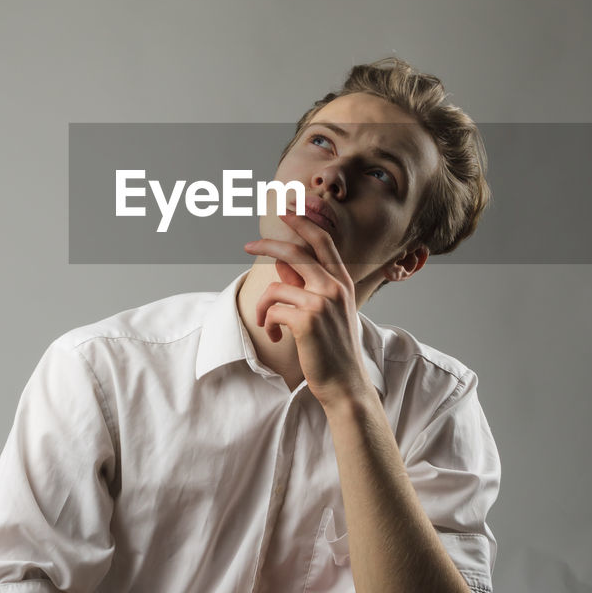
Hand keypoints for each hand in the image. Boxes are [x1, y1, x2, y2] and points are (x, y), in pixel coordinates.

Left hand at [244, 213, 375, 410]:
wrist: (345, 383)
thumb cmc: (333, 348)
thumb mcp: (326, 312)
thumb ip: (305, 286)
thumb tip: (282, 265)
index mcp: (342, 282)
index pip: (322, 242)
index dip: (303, 222)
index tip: (287, 209)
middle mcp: (334, 287)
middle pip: (295, 252)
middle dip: (268, 244)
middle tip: (247, 245)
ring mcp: (322, 302)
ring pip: (275, 287)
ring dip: (262, 308)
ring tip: (266, 324)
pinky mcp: (307, 319)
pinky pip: (272, 310)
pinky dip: (267, 324)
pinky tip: (276, 337)